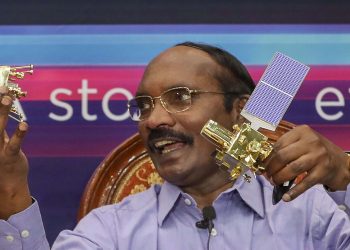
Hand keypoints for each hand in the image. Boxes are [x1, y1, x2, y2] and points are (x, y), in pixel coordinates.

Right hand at [0, 87, 30, 218]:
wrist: (6, 187)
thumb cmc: (2, 162)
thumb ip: (0, 128)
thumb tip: (3, 108)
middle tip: (2, 87)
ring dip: (2, 113)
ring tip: (7, 98)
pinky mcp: (10, 157)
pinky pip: (14, 145)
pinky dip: (19, 134)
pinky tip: (25, 124)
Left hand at [265, 125, 349, 201]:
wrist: (341, 162)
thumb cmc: (316, 150)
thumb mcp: (303, 141)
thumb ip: (287, 146)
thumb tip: (265, 160)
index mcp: (302, 131)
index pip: (279, 144)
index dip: (268, 157)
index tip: (263, 165)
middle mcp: (311, 142)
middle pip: (283, 156)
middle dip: (271, 168)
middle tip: (267, 175)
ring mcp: (318, 157)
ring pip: (292, 169)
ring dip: (279, 178)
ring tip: (274, 182)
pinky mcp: (322, 172)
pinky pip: (304, 183)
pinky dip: (293, 192)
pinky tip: (285, 197)